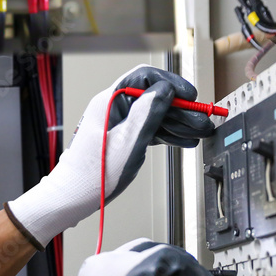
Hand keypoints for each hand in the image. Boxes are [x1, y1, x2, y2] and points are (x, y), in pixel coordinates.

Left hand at [6, 65, 213, 247]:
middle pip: (155, 98)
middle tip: (202, 119)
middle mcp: (115, 108)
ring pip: (156, 115)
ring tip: (201, 132)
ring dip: (180, 123)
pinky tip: (185, 140)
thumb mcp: (127, 142)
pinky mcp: (124, 138)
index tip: (189, 95)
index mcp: (110, 101)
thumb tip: (165, 91)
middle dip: (182, 109)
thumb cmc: (91, 175)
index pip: (145, 78)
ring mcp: (120, 123)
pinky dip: (169, 134)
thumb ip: (148, 113)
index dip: (171, 83)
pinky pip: (151, 129)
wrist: (73, 197)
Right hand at [24, 239, 223, 275]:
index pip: (135, 257)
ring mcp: (120, 266)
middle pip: (152, 252)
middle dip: (179, 268)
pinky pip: (174, 265)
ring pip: (165, 256)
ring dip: (192, 274)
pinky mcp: (137, 274)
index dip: (163, 268)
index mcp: (97, 272)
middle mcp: (107, 263)